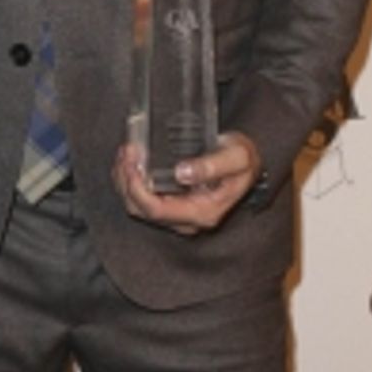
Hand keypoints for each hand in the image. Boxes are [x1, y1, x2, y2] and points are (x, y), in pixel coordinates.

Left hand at [112, 132, 261, 235]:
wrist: (246, 164)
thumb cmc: (243, 160)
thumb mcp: (237, 158)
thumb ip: (214, 165)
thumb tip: (183, 173)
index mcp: (203, 213)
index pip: (157, 210)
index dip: (137, 189)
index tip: (131, 163)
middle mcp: (186, 220)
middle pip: (141, 210)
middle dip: (126, 181)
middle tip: (127, 151)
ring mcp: (176, 214)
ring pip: (136, 206)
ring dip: (124, 180)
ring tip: (126, 152)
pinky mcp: (170, 204)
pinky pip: (140, 199)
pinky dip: (129, 180)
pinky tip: (129, 160)